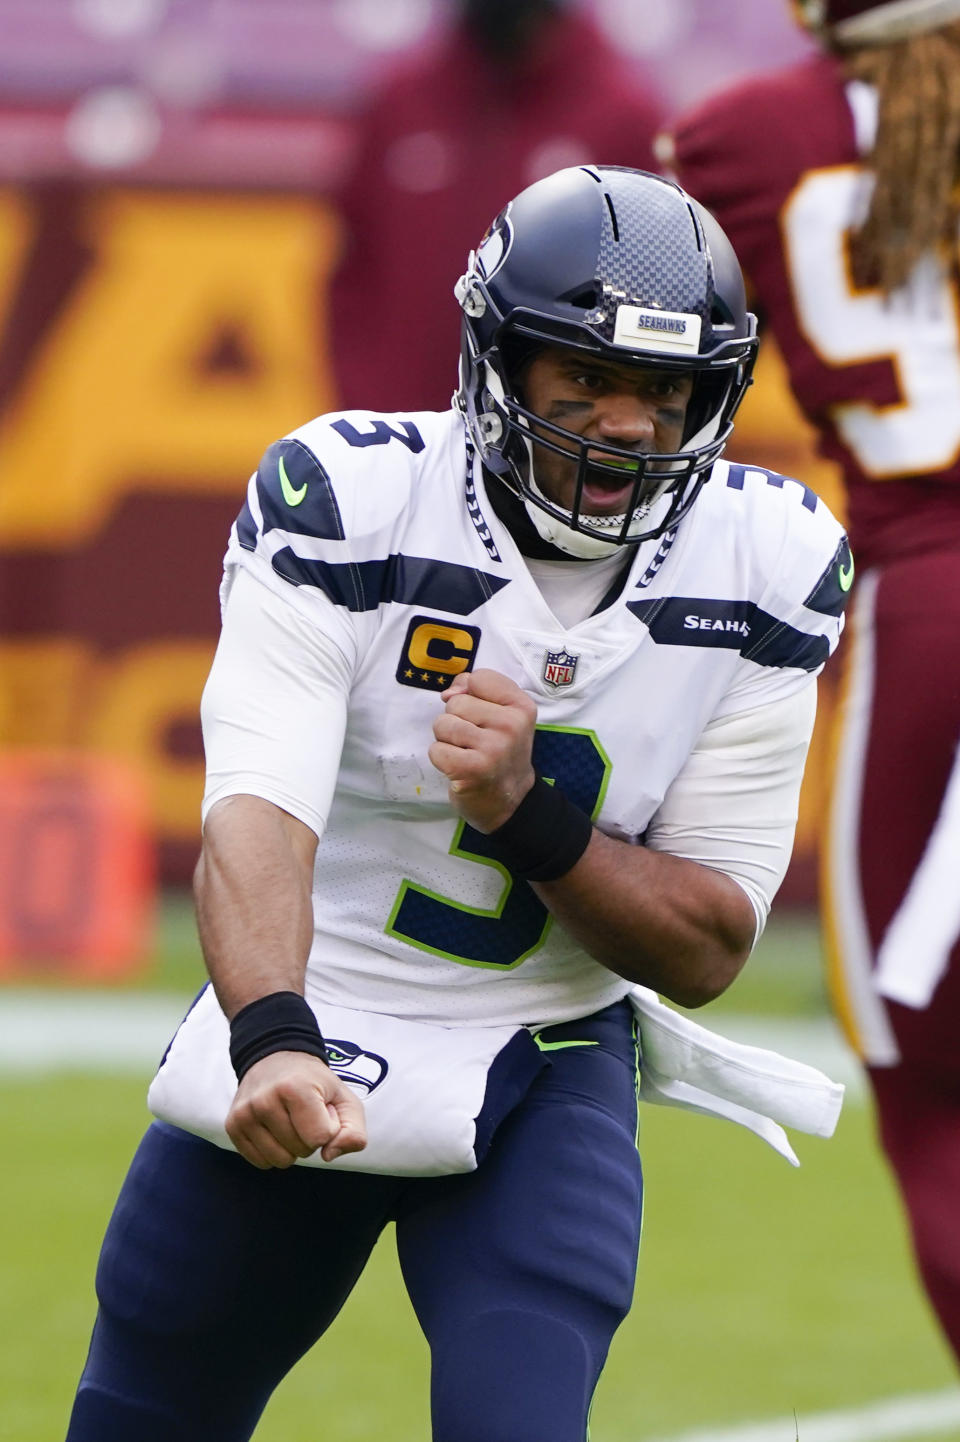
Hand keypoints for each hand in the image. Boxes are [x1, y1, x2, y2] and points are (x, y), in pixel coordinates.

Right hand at [225, 1050, 366, 1169]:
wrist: (275, 1059)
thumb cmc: (314, 1083)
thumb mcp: (344, 1098)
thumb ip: (353, 1130)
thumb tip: (329, 1154)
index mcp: (295, 1088)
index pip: (320, 1138)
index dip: (327, 1128)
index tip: (321, 1108)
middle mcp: (265, 1100)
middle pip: (301, 1151)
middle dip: (309, 1137)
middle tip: (304, 1112)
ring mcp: (245, 1113)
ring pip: (280, 1161)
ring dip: (291, 1147)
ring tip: (289, 1119)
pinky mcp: (232, 1125)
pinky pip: (260, 1162)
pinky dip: (273, 1152)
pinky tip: (274, 1128)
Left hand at [429, 668, 536, 831]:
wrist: (510, 802)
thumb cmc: (500, 752)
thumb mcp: (502, 715)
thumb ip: (476, 690)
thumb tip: (448, 694)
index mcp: (522, 707)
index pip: (478, 678)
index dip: (471, 695)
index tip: (483, 717)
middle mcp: (511, 725)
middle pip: (456, 702)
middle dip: (457, 720)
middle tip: (475, 742)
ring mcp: (492, 748)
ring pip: (443, 724)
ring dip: (447, 740)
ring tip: (466, 753)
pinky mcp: (472, 770)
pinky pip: (436, 749)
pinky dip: (441, 759)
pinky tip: (459, 768)